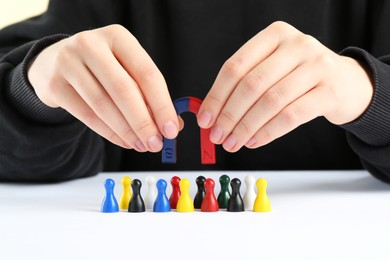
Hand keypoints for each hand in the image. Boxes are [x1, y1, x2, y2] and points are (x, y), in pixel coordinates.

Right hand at [28, 25, 179, 151]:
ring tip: (142, 145)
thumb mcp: (126, 70)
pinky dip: (109, 133)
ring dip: (127, 131)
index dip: (162, 104)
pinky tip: (124, 141)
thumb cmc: (102, 69)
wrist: (54, 62)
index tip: (172, 130)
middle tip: (157, 144)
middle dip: (144, 122)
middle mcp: (91, 44)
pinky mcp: (54, 85)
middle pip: (124, 89)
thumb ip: (149, 94)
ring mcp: (68, 63)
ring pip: (103, 105)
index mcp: (118, 37)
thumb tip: (175, 126)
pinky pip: (87, 115)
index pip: (147, 73)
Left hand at [197, 21, 372, 151]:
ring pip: (270, 101)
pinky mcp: (329, 91)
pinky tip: (254, 141)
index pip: (236, 66)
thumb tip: (211, 114)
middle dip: (229, 114)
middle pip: (252, 84)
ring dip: (246, 127)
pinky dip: (267, 132)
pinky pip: (291, 116)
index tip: (205, 119)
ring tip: (232, 142)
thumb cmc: (300, 77)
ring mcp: (316, 66)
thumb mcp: (273, 69)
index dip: (216, 95)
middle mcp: (297, 45)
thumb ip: (244, 85)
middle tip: (217, 136)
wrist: (347, 83)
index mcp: (275, 35)